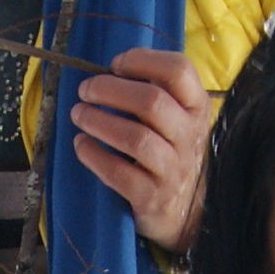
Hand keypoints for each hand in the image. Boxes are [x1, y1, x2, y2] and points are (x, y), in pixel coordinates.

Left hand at [67, 45, 214, 253]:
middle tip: (85, 90)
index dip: (143, 60)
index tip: (116, 64)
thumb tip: (112, 70)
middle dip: (110, 90)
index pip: (179, 70)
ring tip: (78, 114)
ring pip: (135, 138)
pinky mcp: (151, 197)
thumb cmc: (172, 153)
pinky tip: (81, 144)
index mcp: (196, 108)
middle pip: (151, 102)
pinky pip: (119, 173)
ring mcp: (172, 169)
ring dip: (99, 121)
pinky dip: (94, 155)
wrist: (188, 213)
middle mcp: (188, 136)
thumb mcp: (178, 120)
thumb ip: (157, 92)